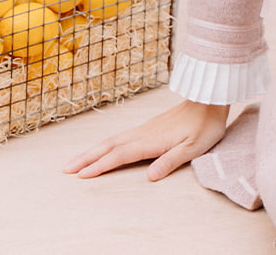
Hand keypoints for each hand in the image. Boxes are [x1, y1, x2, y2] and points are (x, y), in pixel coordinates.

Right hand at [63, 100, 230, 179]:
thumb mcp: (193, 148)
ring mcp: (144, 128)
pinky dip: (106, 144)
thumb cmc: (204, 126)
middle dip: (87, 158)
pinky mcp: (148, 127)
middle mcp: (143, 133)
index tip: (82, 175)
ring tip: (77, 160)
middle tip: (66, 169)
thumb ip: (171, 161)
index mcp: (151, 140)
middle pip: (109, 146)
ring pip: (112, 140)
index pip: (120, 155)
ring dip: (93, 150)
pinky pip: (120, 137)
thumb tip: (150, 176)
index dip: (100, 166)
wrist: (209, 99)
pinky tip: (103, 148)